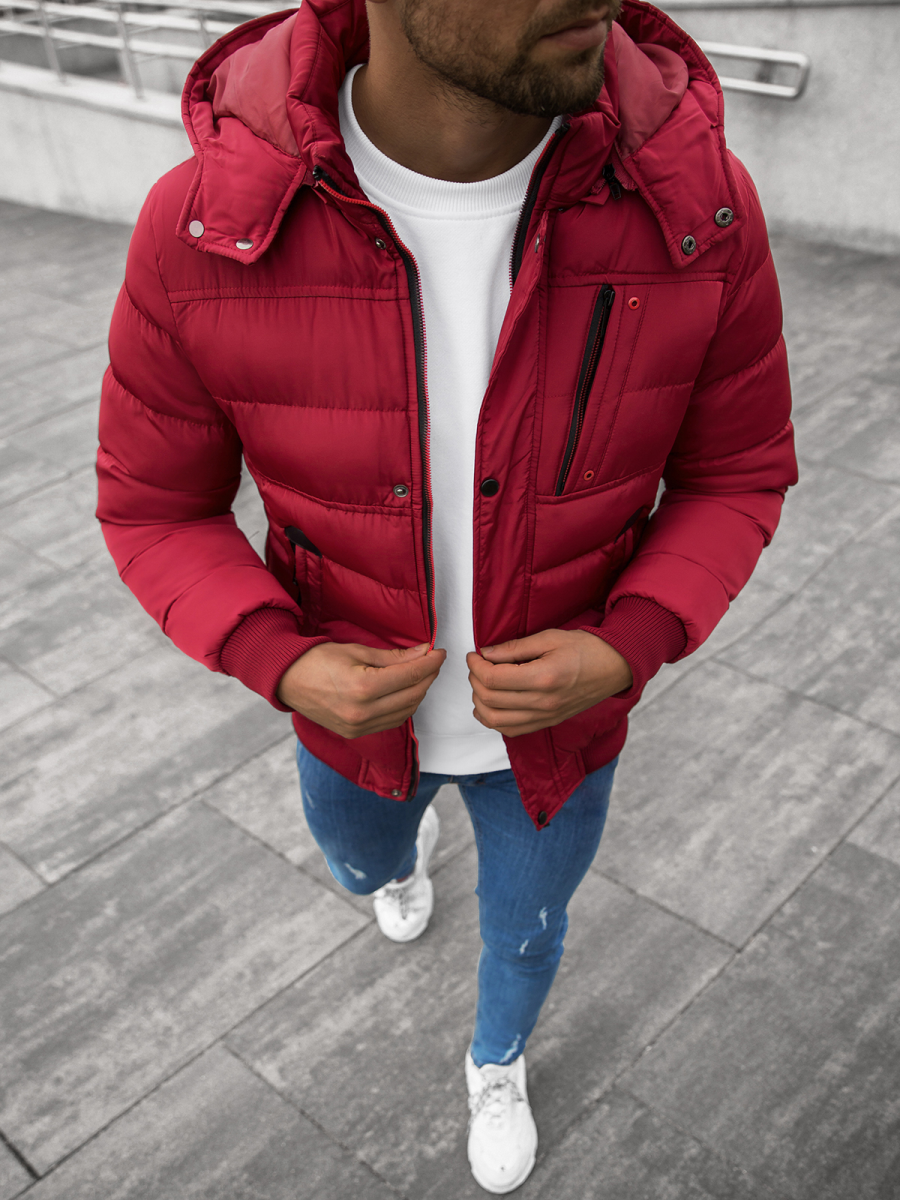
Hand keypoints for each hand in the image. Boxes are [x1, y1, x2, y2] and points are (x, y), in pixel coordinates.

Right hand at [277, 641, 445, 738]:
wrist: (287, 680)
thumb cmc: (317, 660)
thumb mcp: (357, 651)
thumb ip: (393, 657)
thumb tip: (423, 652)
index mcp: (363, 688)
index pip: (410, 675)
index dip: (430, 662)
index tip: (439, 652)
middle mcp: (363, 713)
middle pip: (413, 695)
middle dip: (428, 676)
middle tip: (432, 660)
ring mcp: (359, 727)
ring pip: (406, 712)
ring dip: (419, 692)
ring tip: (421, 674)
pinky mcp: (356, 733)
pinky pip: (391, 721)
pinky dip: (404, 706)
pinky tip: (405, 692)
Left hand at [466, 629, 632, 737]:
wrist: (614, 667)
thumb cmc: (586, 648)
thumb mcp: (549, 638)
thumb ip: (514, 648)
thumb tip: (485, 653)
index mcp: (544, 678)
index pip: (493, 679)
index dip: (476, 666)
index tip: (474, 654)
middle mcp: (543, 703)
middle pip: (490, 700)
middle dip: (475, 680)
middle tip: (477, 665)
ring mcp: (545, 717)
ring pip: (496, 720)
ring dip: (480, 702)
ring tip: (483, 683)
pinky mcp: (547, 723)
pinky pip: (511, 730)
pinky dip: (494, 719)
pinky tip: (491, 703)